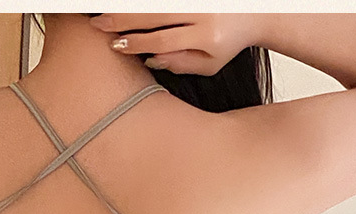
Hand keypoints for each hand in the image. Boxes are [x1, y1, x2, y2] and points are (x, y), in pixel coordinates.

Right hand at [89, 13, 267, 75]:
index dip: (136, 42)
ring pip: (157, 2)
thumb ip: (180, 64)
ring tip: (105, 12)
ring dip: (128, 7)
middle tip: (98, 23)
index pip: (163, 39)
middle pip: (155, 15)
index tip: (115, 45)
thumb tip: (150, 59)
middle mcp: (203, 12)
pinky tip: (124, 7)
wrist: (257, 13)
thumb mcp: (209, 65)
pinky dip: (142, 3)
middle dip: (123, 19)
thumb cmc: (228, 44)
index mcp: (206, 37)